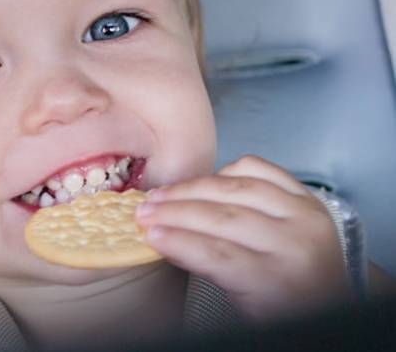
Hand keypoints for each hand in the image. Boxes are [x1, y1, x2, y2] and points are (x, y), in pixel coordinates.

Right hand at [134, 155, 351, 320]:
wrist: (333, 301)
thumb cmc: (281, 309)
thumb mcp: (243, 306)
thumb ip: (206, 269)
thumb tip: (161, 240)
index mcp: (280, 280)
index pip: (218, 254)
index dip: (177, 241)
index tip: (147, 234)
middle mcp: (297, 241)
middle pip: (224, 217)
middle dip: (175, 211)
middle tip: (143, 211)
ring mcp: (304, 213)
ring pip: (237, 187)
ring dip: (191, 188)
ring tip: (161, 194)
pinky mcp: (306, 195)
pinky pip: (260, 169)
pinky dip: (228, 170)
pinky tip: (204, 182)